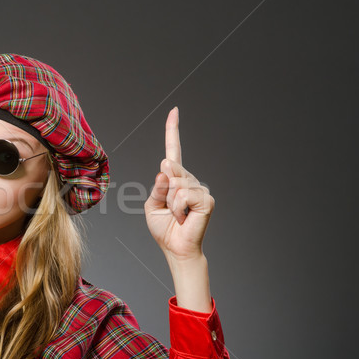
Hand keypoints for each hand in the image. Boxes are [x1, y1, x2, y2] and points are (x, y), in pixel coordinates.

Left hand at [144, 107, 213, 311]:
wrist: (175, 248)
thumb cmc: (164, 228)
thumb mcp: (152, 204)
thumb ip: (157, 186)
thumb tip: (166, 169)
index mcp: (176, 179)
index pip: (174, 151)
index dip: (172, 131)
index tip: (174, 111)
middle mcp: (190, 180)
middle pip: (170, 169)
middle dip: (164, 190)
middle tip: (170, 209)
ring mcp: (200, 189)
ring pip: (175, 184)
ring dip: (170, 203)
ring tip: (177, 215)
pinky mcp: (206, 200)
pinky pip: (183, 195)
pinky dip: (177, 208)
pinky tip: (184, 217)